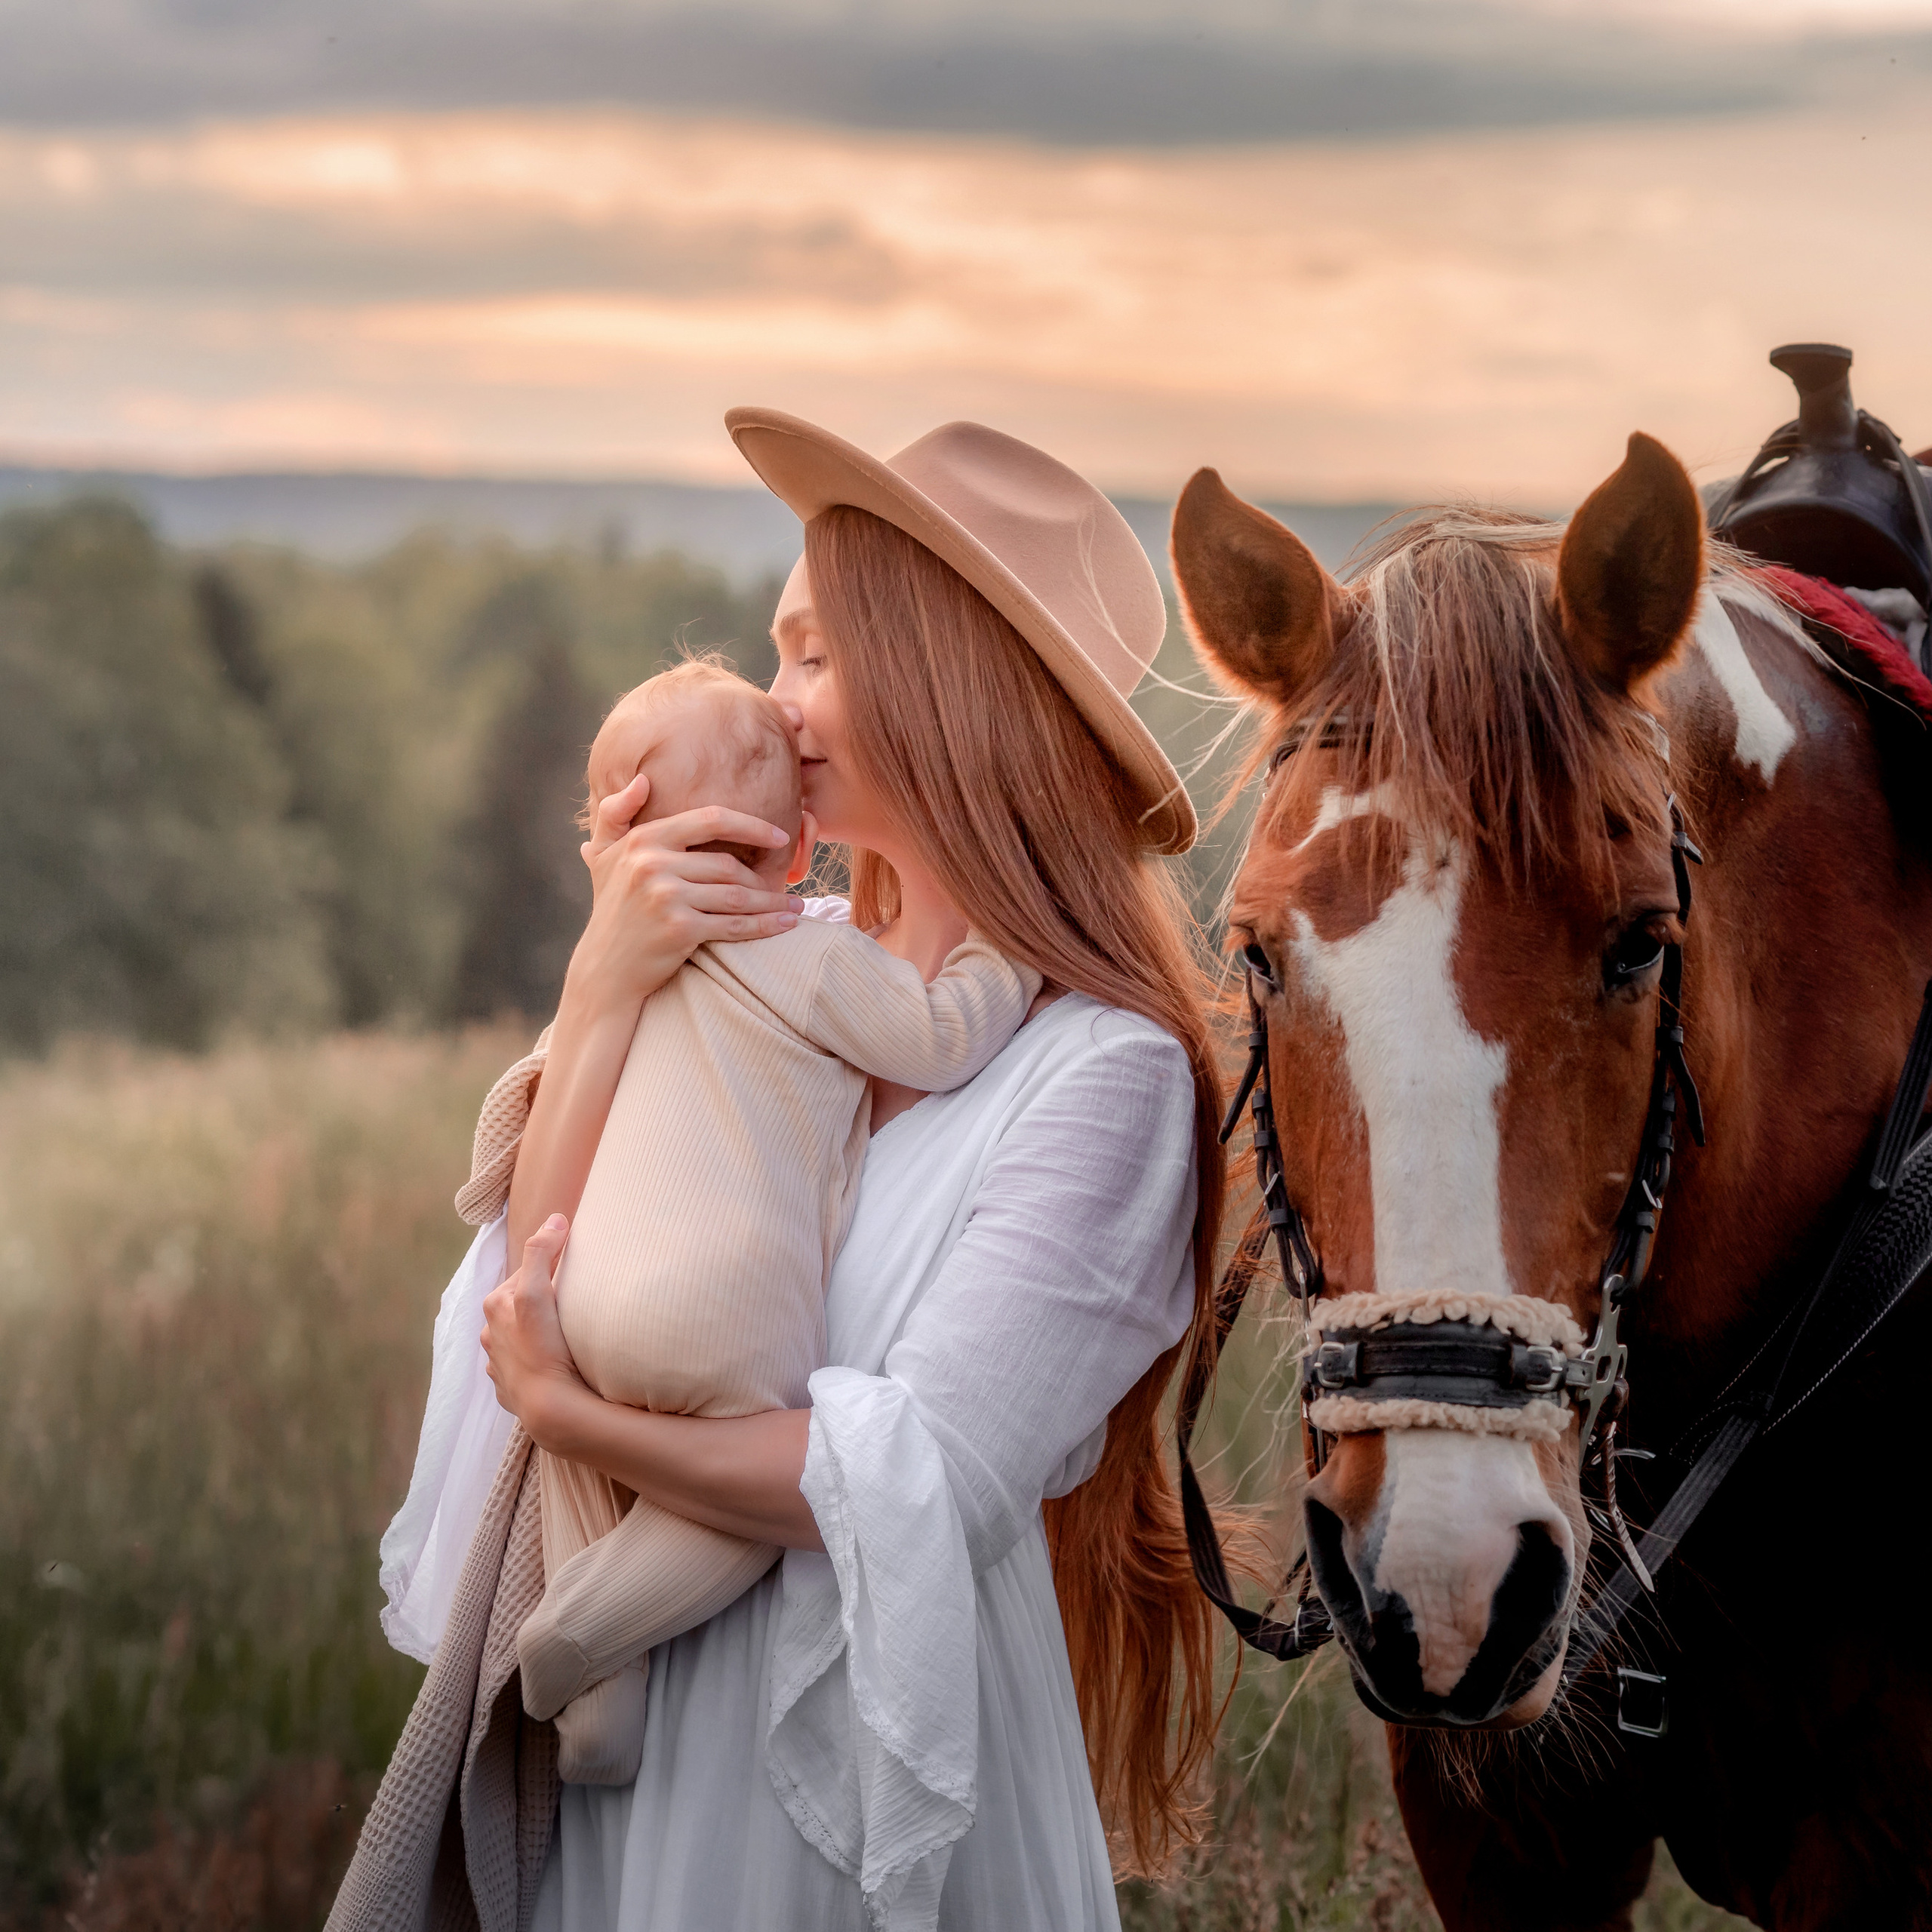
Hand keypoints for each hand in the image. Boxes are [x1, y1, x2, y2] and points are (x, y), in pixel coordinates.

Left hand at [482, 1216, 591, 1447]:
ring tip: (563, 1338)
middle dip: (541, 1304)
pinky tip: (553, 1366)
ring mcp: (500, 1366)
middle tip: (571, 1306)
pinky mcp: (512, 1391)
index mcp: (495, 1307)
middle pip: (520, 1307)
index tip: (572, 1275)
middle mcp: (491, 1335)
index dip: (549, 1271)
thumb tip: (555, 1218)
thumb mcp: (537, 1291)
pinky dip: (535, 1364)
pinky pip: (524, 1370)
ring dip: (536, 1336)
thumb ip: (541, 1252)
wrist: (549, 1407)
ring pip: (520, 1340)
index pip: (525, 1275)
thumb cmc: (542, 1347)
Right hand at [566, 774, 802, 1013]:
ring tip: (795, 905)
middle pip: (728, 865)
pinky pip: (734, 924)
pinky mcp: (679, 928)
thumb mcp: (603, 857)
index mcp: (644, 839)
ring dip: (773, 902)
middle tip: (789, 886)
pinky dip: (765, 925)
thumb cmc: (611, 910)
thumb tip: (642, 779)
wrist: (605, 969)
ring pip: (737, 895)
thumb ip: (616, 814)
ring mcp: (666, 896)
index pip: (711, 820)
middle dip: (763, 878)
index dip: (751, 825)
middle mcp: (653, 863)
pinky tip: (786, 924)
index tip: (780, 836)